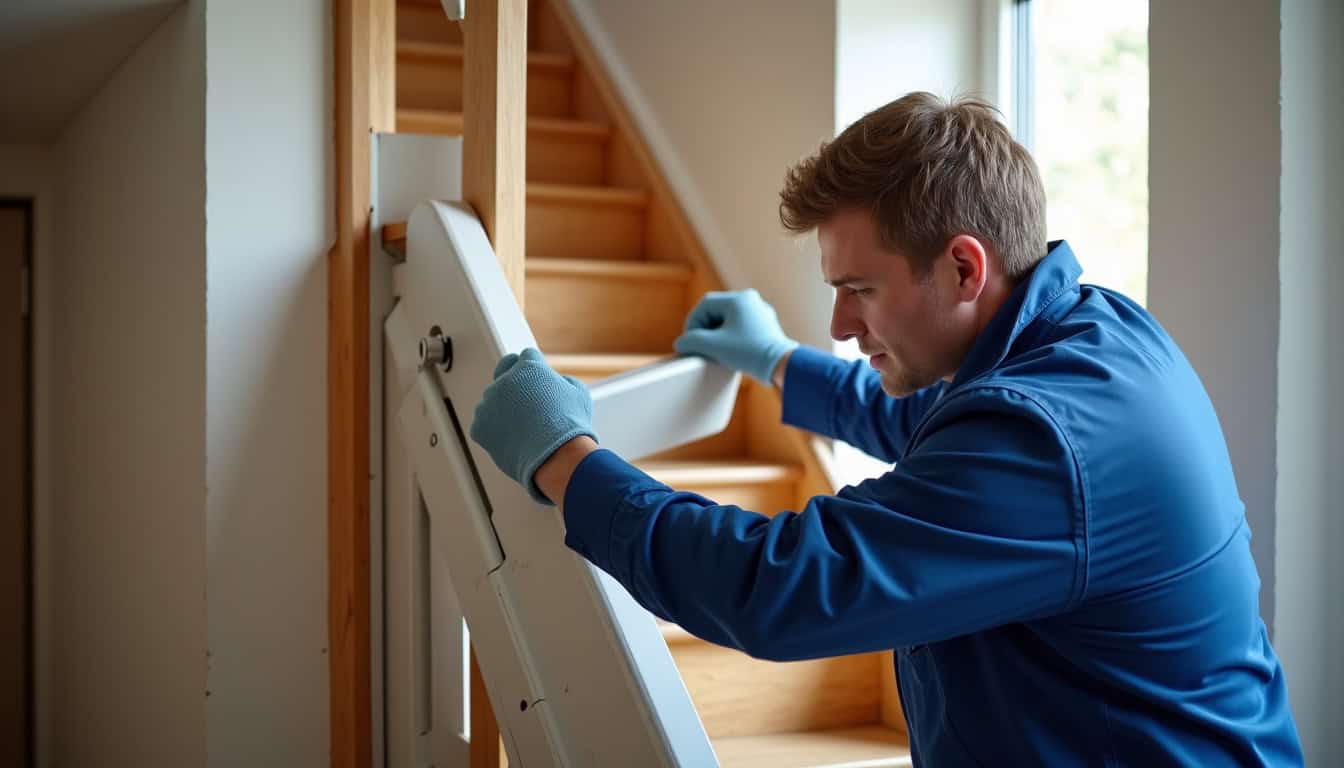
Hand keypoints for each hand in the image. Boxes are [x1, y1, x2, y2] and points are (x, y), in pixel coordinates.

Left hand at [469, 348, 597, 504]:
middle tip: (527, 406)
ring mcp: (488, 403)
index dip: (533, 370)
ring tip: (523, 429)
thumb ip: (564, 381)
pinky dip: (494, 432)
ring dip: (502, 410)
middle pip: (504, 377)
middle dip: (515, 388)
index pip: (525, 357)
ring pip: (491, 402)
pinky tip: (512, 439)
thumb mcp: (579, 393)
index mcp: (528, 367)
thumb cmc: (570, 426)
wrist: (557, 456)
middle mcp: (504, 380)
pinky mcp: (479, 426)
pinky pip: (483, 425)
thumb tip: (558, 383)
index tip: (535, 382)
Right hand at [673, 289, 797, 382]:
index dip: (692, 323)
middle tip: (700, 346)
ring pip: (728, 318)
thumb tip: (681, 343)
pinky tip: (729, 351)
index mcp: (738, 298)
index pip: (704, 305)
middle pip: (716, 310)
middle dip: (705, 329)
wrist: (781, 365)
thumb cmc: (749, 353)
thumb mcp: (714, 346)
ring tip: (714, 350)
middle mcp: (751, 300)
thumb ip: (692, 341)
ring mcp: (760, 312)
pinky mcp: (766, 324)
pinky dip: (731, 336)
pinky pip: (741, 326)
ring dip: (717, 333)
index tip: (690, 341)